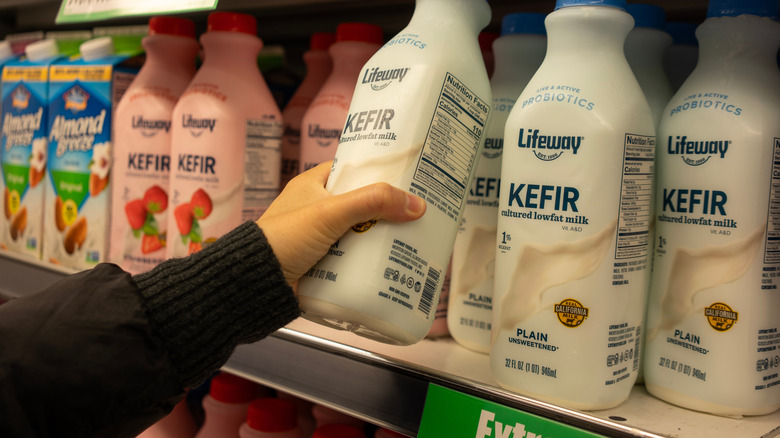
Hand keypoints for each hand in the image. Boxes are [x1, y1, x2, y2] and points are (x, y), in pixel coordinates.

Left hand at [256, 162, 426, 290]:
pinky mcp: (322, 260)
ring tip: (410, 238)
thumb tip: (415, 204)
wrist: (258, 282)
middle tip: (414, 212)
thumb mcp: (331, 212)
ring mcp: (319, 235)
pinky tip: (389, 262)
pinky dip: (368, 259)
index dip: (377, 172)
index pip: (351, 169)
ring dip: (379, 237)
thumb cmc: (284, 238)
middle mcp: (316, 207)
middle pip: (360, 203)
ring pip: (359, 231)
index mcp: (312, 184)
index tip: (405, 177)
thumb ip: (372, 202)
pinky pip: (352, 256)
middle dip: (384, 210)